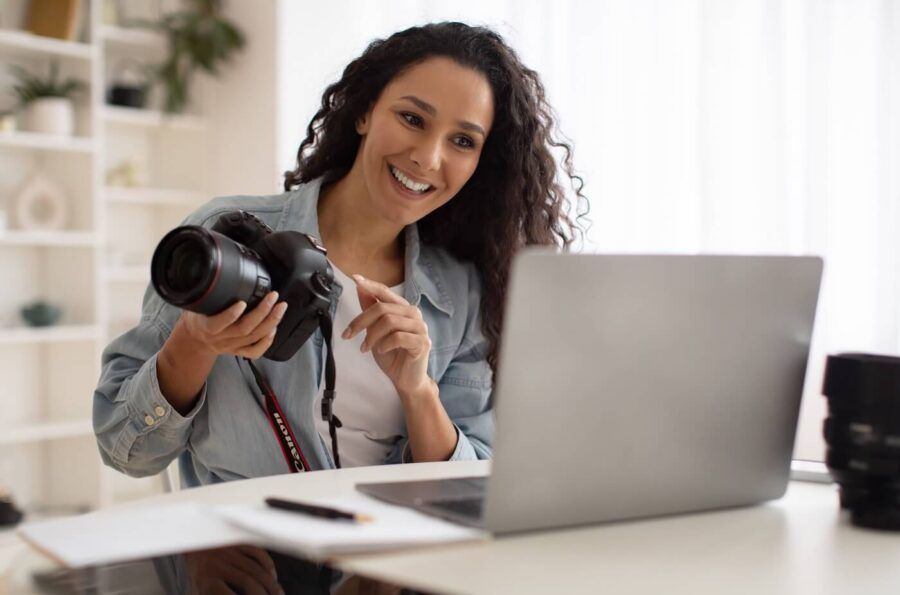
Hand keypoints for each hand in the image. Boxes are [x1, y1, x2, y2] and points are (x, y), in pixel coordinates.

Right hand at [179, 291, 287, 359]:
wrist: (194, 341)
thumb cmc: (198, 320)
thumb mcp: (195, 306)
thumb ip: (206, 295)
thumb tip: (213, 272)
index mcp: (208, 327)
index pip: (219, 323)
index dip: (231, 315)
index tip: (242, 302)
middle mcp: (222, 338)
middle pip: (244, 329)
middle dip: (262, 312)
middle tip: (273, 297)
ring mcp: (232, 346)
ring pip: (254, 337)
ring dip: (270, 322)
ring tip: (280, 308)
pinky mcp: (239, 351)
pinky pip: (255, 351)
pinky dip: (267, 341)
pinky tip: (274, 329)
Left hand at [184, 545, 282, 594]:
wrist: (188, 549)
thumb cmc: (198, 580)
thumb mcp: (201, 592)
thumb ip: (219, 594)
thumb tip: (235, 594)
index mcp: (205, 582)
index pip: (227, 594)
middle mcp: (216, 565)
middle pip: (248, 581)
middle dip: (263, 594)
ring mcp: (227, 551)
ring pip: (256, 568)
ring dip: (271, 583)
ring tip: (278, 594)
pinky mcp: (236, 541)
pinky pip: (258, 553)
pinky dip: (268, 566)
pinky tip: (272, 577)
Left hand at [342, 274, 432, 397]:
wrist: (406, 380)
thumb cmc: (392, 355)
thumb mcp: (375, 331)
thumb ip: (371, 310)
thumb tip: (361, 287)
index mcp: (402, 308)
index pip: (385, 291)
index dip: (370, 284)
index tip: (355, 279)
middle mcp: (413, 314)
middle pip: (382, 307)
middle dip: (361, 321)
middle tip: (348, 334)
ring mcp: (420, 327)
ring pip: (389, 321)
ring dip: (371, 336)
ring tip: (365, 348)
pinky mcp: (422, 342)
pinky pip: (399, 337)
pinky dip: (385, 344)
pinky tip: (381, 351)